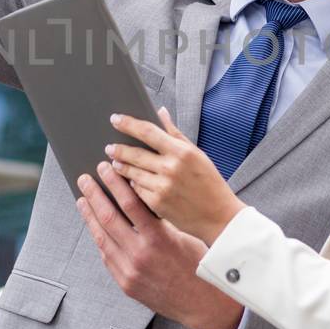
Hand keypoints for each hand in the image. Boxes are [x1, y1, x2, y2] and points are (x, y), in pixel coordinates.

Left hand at [76, 162, 243, 328]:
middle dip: (94, 195)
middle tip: (85, 180)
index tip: (105, 170)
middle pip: (108, 218)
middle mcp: (140, 255)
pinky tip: (95, 227)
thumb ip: (160, 220)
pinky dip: (99, 238)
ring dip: (89, 216)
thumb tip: (140, 198)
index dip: (115, 184)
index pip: (129, 204)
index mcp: (158, 239)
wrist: (202, 304)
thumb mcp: (184, 236)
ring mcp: (129, 272)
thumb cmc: (198, 267)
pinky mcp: (125, 284)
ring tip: (83, 200)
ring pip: (101, 238)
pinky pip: (107, 256)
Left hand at [105, 107, 244, 244]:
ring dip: (121, 167)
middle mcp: (170, 168)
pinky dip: (132, 184)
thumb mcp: (197, 154)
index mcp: (182, 151)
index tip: (115, 119)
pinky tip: (131, 181)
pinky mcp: (157, 203)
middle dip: (118, 149)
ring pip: (131, 172)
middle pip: (134, 153)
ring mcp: (162, 187)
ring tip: (116, 163)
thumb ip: (175, 133)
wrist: (219, 216)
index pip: (148, 131)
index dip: (128, 124)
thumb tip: (160, 112)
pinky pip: (136, 190)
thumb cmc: (209, 182)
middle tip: (109, 147)